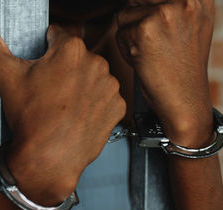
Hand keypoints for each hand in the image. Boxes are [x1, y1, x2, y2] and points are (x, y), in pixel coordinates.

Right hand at [0, 14, 125, 204]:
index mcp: (70, 49)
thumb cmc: (30, 119)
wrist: (49, 159)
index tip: (39, 69)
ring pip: (90, 77)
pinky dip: (93, 104)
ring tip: (62, 106)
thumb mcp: (4, 76)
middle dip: (62, 69)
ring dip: (79, 85)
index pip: (56, 35)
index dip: (44, 50)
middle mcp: (96, 63)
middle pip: (75, 57)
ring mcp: (109, 87)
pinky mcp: (117, 107)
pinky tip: (77, 115)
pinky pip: (104, 98)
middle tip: (47, 92)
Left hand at [116, 0, 214, 146]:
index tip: (149, 28)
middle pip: (138, 0)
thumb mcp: (190, 27)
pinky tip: (142, 61)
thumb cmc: (182, 69)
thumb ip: (173, 6)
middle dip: (136, 20)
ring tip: (148, 52)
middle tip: (150, 43)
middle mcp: (186, 0)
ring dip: (128, 34)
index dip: (145, 8)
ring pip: (125, 14)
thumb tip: (138, 1)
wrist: (184, 100)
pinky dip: (124, 48)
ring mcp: (165, 13)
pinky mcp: (145, 29)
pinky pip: (119, 32)